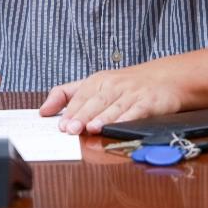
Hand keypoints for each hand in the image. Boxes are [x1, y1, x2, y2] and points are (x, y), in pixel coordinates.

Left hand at [39, 63, 183, 134]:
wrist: (164, 78)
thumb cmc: (125, 85)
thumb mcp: (94, 84)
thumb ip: (66, 95)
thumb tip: (43, 111)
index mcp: (98, 81)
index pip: (81, 96)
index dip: (71, 111)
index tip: (61, 125)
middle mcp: (114, 85)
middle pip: (96, 101)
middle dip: (83, 115)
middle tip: (71, 129)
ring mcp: (132, 93)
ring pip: (115, 107)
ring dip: (103, 118)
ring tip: (91, 129)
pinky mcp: (150, 102)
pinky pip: (137, 111)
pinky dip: (128, 119)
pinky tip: (119, 127)